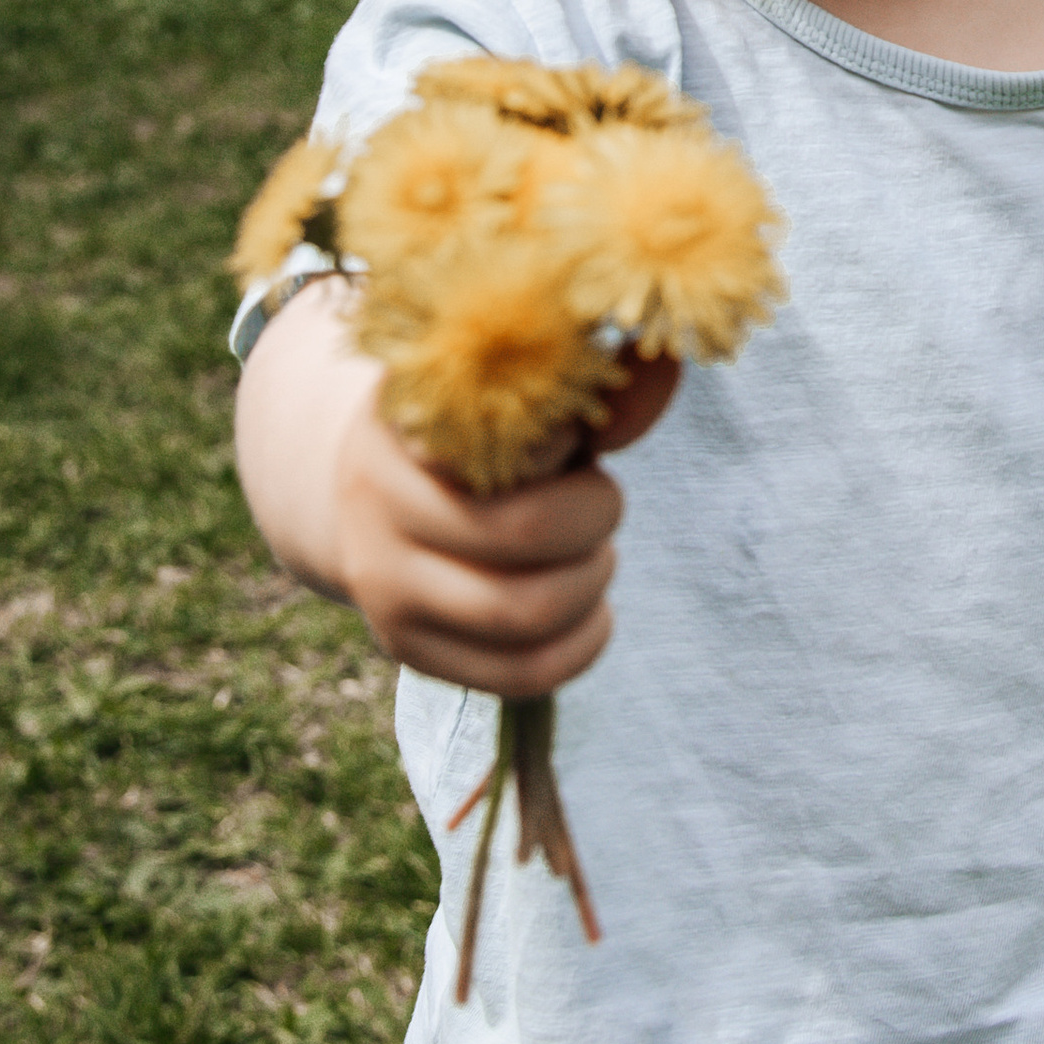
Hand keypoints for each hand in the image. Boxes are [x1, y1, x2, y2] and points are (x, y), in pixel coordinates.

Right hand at [235, 279, 679, 691]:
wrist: (380, 495)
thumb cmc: (476, 431)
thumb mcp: (521, 395)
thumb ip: (596, 387)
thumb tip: (667, 370)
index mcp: (404, 414)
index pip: (499, 433)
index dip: (564, 442)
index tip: (574, 437)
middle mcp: (375, 501)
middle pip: (524, 532)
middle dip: (595, 518)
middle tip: (601, 502)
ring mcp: (381, 584)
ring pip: (523, 613)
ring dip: (590, 584)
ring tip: (593, 557)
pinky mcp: (408, 649)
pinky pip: (520, 674)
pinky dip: (582, 646)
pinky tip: (592, 613)